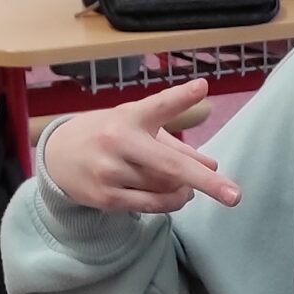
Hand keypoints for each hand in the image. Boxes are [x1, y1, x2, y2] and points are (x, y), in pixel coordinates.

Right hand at [41, 81, 234, 212]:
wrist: (59, 156)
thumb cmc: (109, 136)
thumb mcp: (139, 127)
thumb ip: (177, 143)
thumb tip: (213, 164)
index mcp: (129, 117)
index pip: (158, 106)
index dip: (180, 97)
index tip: (201, 87)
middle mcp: (119, 142)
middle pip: (169, 166)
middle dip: (204, 181)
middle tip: (234, 195)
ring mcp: (111, 172)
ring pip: (164, 189)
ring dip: (185, 190)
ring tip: (188, 187)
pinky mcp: (106, 198)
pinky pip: (150, 205)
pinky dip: (170, 203)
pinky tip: (178, 197)